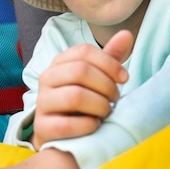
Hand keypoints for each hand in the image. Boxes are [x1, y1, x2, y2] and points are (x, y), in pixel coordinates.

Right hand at [32, 29, 132, 148]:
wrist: (61, 134)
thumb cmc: (84, 101)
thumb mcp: (97, 77)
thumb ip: (110, 57)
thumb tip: (127, 34)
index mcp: (60, 62)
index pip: (84, 51)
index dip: (109, 63)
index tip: (125, 78)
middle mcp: (47, 78)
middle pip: (80, 71)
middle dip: (106, 86)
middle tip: (115, 98)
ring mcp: (42, 103)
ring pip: (75, 96)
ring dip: (100, 106)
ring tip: (106, 112)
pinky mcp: (43, 127)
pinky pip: (68, 124)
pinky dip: (89, 125)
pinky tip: (95, 126)